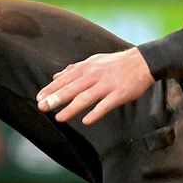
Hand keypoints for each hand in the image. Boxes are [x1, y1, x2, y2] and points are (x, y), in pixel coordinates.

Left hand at [36, 47, 154, 125]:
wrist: (143, 62)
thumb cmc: (116, 64)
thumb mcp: (93, 61)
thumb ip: (74, 69)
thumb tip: (55, 76)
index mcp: (87, 68)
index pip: (65, 79)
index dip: (51, 89)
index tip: (39, 98)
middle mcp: (95, 75)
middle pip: (73, 88)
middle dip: (56, 98)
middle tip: (43, 107)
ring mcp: (107, 85)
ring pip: (86, 97)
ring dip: (71, 108)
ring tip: (59, 117)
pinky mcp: (119, 94)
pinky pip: (106, 105)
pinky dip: (96, 113)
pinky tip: (86, 121)